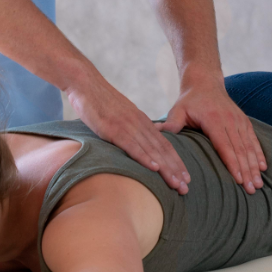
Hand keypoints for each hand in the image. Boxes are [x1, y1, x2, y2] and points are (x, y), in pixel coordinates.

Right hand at [66, 70, 190, 193]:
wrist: (85, 83)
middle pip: (162, 149)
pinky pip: (132, 145)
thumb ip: (131, 129)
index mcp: (142, 121)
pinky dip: (144, 157)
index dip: (176, 162)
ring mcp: (127, 125)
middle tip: (186, 188)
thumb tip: (136, 145)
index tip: (185, 178)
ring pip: (151, 150)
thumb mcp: (120, 116)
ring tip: (176, 184)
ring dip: (166, 168)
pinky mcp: (113, 128)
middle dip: (175, 169)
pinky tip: (154, 168)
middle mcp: (139, 123)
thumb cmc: (100, 101)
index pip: (165, 144)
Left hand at [161, 75, 266, 193]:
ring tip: (258, 184)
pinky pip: (253, 139)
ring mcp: (238, 120)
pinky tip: (263, 167)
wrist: (205, 81)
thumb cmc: (189, 100)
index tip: (238, 179)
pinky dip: (259, 154)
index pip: (224, 145)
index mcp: (213, 119)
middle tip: (251, 190)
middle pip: (240, 149)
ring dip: (254, 166)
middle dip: (246, 171)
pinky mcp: (244, 121)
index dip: (232, 163)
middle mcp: (229, 120)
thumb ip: (171, 124)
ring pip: (249, 146)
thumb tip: (156, 134)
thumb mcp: (178, 109)